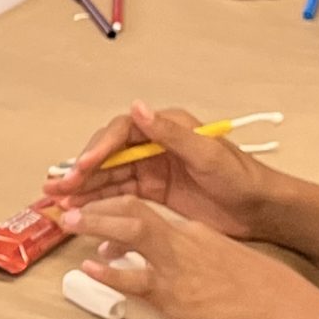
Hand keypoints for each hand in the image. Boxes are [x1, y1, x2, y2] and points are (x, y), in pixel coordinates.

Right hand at [44, 101, 281, 241]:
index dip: (99, 148)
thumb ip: (171, 133)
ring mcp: (150, 170)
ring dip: (82, 188)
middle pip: (107, 155)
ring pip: (107, 177)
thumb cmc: (241, 178)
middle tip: (60, 186)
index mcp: (166, 128)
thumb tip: (138, 108)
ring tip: (57, 200)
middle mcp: (153, 145)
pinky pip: (118, 196)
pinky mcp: (152, 194)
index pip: (122, 132)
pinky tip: (78, 210)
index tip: (84, 165)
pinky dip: (97, 202)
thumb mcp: (207, 154)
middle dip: (81, 170)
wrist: (261, 210)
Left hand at [69, 196, 318, 318]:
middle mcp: (182, 241)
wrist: (288, 309)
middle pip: (131, 210)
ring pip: (130, 230)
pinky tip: (90, 267)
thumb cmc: (263, 293)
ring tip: (67, 220)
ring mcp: (178, 266)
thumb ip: (190, 260)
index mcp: (193, 233)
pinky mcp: (178, 294)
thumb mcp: (222, 263)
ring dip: (96, 223)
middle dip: (96, 206)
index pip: (144, 211)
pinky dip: (111, 271)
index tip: (91, 214)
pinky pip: (136, 278)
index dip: (111, 210)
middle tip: (66, 208)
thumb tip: (160, 268)